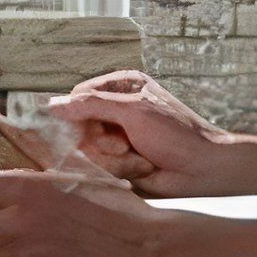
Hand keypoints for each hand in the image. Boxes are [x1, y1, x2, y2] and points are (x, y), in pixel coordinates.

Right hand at [44, 71, 228, 197]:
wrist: (204, 170)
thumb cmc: (176, 134)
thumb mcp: (134, 111)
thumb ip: (92, 105)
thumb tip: (53, 105)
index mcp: (122, 85)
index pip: (78, 96)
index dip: (79, 115)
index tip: (94, 128)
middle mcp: (117, 108)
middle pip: (80, 125)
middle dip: (101, 141)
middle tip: (125, 144)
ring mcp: (118, 136)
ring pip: (88, 149)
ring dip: (113, 158)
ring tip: (138, 157)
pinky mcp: (120, 161)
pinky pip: (100, 167)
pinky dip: (119, 169)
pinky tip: (140, 168)